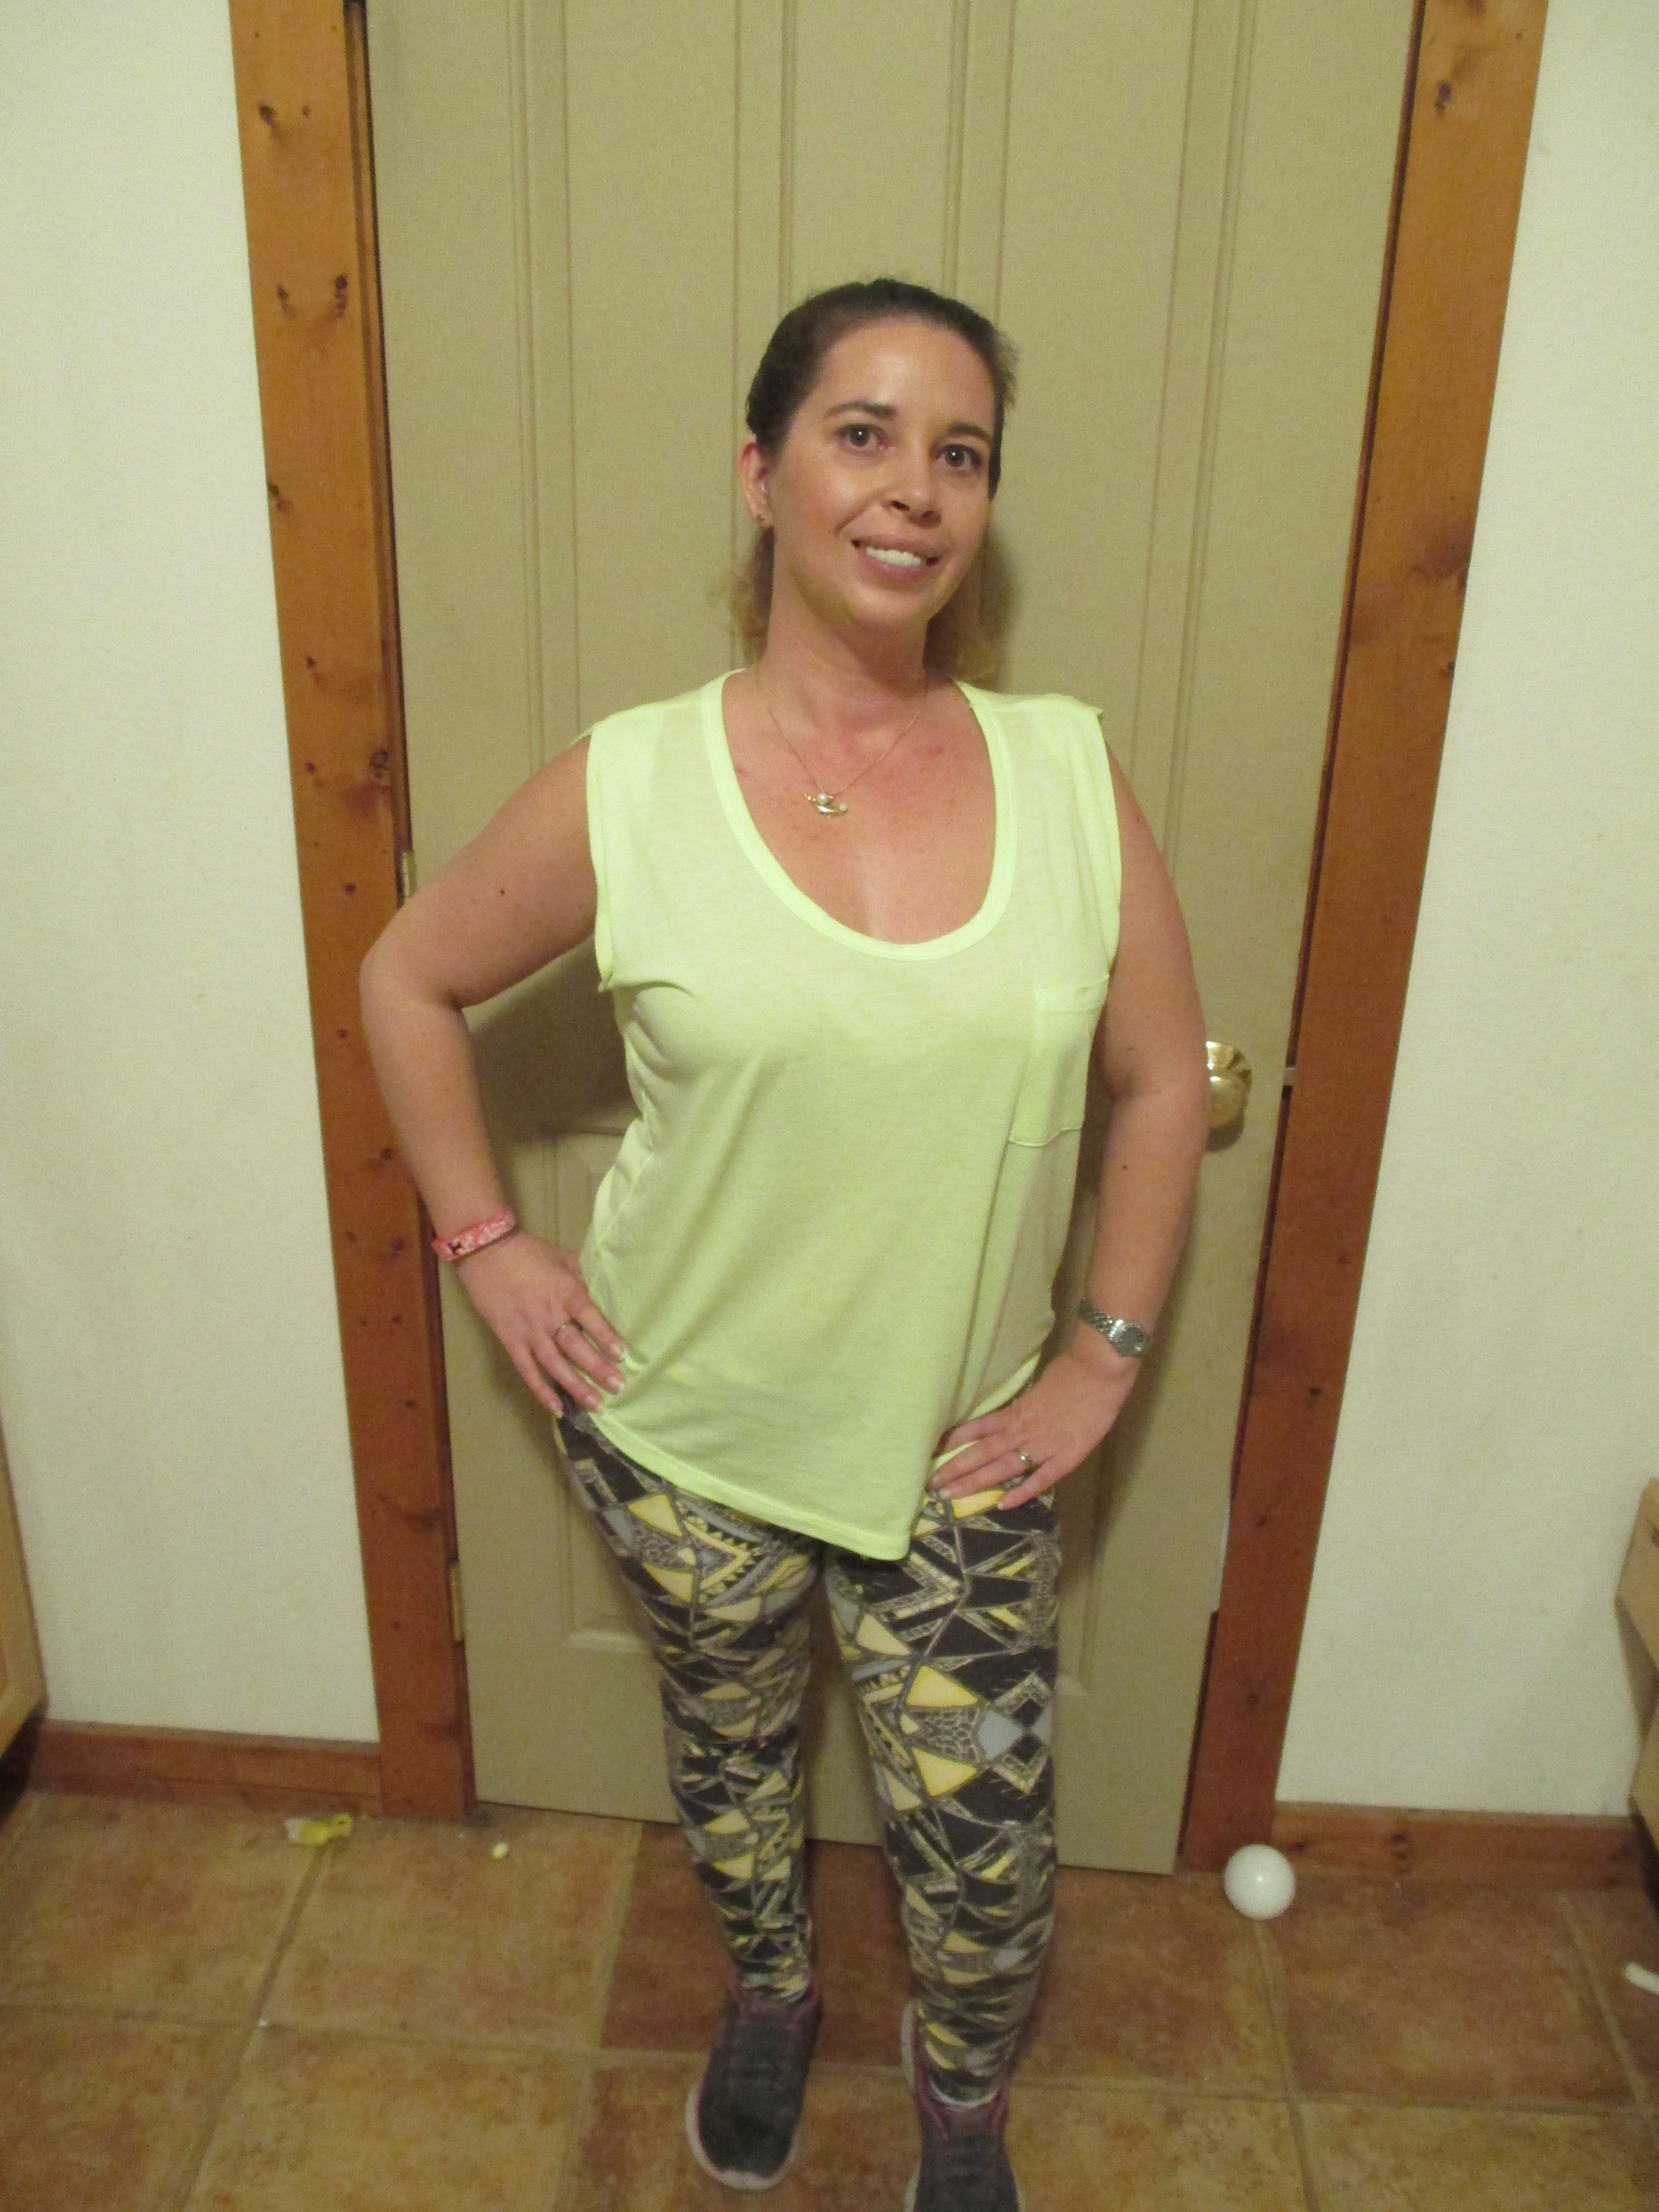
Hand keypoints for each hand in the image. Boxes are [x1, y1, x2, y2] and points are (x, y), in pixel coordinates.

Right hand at [454, 1232, 625, 1415]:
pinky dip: (541, 1390)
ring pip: (554, 1364)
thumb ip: (583, 1279)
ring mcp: (528, 1331)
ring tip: (596, 1404)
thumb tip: (602, 1295)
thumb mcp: (564, 1258)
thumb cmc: (530, 1253)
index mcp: (565, 1292)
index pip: (590, 1317)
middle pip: (575, 1347)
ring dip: (576, 1386)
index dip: (606, 1336)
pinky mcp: (510, 1341)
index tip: (621, 1355)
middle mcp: (548, 1315)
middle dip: (597, 1368)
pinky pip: (527, 1370)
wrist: (487, 1253)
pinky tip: (558, 1407)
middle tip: (618, 1387)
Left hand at [929, 1339, 1138, 1508]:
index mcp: (1017, 1411)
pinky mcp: (1067, 1457)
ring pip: (1003, 1467)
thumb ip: (1027, 1405)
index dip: (956, 1440)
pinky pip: (1041, 1479)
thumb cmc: (1073, 1370)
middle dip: (957, 1469)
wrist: (1101, 1370)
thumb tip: (1016, 1415)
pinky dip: (1022, 1492)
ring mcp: (1044, 1446)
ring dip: (977, 1482)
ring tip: (952, 1496)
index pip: (979, 1428)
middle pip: (983, 1452)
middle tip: (932, 1485)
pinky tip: (1003, 1504)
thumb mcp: (1041, 1385)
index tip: (933, 1450)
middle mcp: (1024, 1430)